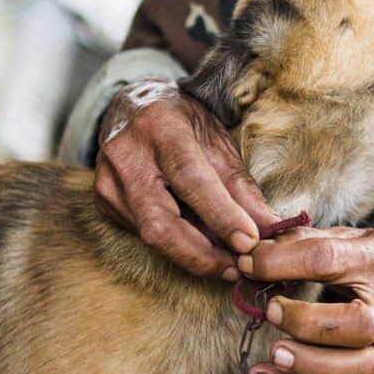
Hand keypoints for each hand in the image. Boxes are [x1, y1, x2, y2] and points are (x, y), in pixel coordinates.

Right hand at [93, 78, 278, 278]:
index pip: (190, 179)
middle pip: (161, 223)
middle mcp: (126, 156)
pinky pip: (143, 235)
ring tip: (226, 258)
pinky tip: (198, 242)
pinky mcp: (104, 203)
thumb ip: (241, 185)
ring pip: (152, 236)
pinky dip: (176, 245)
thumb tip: (269, 226)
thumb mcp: (218, 140)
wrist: (134, 106)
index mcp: (160, 127)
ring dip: (194, 254)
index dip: (221, 214)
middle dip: (202, 254)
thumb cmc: (183, 121)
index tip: (250, 241)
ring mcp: (109, 182)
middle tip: (238, 268)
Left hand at [237, 226, 373, 373]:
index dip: (284, 261)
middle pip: (357, 323)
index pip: (330, 259)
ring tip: (273, 356)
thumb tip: (258, 245)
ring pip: (359, 366)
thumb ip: (313, 240)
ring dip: (309, 365)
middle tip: (272, 311)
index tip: (249, 263)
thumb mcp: (361, 236)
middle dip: (307, 322)